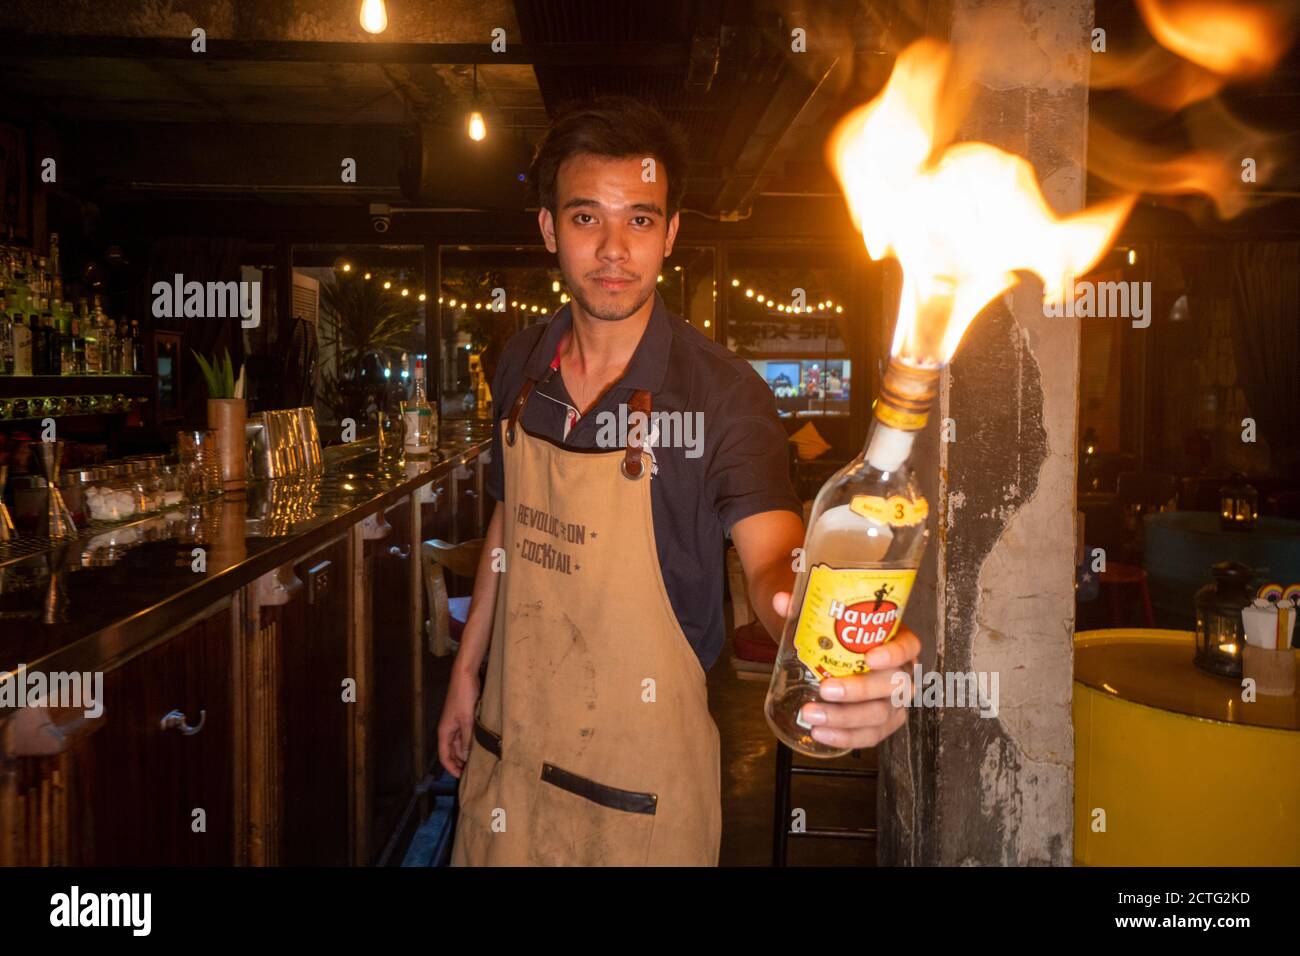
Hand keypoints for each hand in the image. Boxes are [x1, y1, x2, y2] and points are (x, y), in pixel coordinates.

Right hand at [437, 665, 480, 777]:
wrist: (466, 676)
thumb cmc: (463, 697)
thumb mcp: (466, 720)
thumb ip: (467, 739)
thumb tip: (467, 757)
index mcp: (444, 732)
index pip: (444, 756)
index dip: (451, 768)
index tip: (461, 778)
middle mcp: (449, 730)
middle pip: (453, 752)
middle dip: (461, 763)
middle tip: (474, 773)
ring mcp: (457, 724)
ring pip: (461, 744)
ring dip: (467, 753)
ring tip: (479, 762)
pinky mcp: (464, 717)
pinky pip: (467, 735)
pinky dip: (472, 742)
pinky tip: (481, 746)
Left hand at [772, 591, 920, 749]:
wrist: (832, 653)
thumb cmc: (835, 633)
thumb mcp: (823, 617)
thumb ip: (803, 607)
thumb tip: (780, 601)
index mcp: (896, 641)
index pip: (908, 646)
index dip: (894, 654)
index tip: (870, 657)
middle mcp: (901, 673)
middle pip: (894, 685)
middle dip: (859, 690)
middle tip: (825, 689)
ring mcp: (894, 702)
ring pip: (881, 715)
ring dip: (846, 718)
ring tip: (812, 715)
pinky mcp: (881, 724)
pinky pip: (870, 736)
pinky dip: (846, 738)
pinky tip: (821, 734)